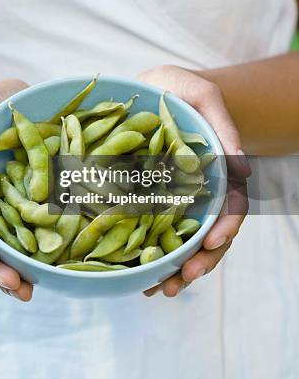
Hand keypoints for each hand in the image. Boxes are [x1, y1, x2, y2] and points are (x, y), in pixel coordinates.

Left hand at [138, 65, 250, 296]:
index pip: (230, 206)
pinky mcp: (146, 200)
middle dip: (199, 261)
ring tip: (159, 288)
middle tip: (182, 281)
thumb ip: (222, 124)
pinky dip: (150, 256)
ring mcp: (172, 198)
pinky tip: (138, 275)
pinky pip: (152, 233)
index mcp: (215, 171)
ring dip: (175, 269)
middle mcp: (197, 191)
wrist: (153, 90)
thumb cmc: (180, 90)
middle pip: (208, 234)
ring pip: (180, 242)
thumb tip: (240, 168)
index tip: (213, 241)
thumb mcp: (203, 95)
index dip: (225, 226)